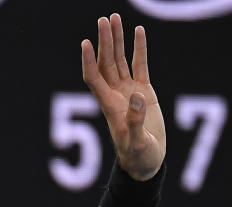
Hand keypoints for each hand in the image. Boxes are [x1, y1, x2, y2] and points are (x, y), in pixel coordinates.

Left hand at [82, 13, 165, 180]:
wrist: (146, 163)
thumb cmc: (138, 157)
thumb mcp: (138, 144)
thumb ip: (136, 122)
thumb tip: (136, 96)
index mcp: (110, 106)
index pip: (94, 78)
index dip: (89, 61)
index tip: (86, 42)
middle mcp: (116, 95)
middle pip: (106, 63)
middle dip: (104, 41)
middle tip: (104, 19)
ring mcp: (129, 91)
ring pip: (120, 60)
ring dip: (116, 40)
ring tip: (114, 18)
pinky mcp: (144, 91)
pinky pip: (140, 65)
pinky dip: (139, 48)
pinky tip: (138, 31)